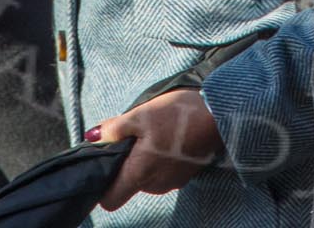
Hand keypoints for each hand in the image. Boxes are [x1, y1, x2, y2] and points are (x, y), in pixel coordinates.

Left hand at [93, 89, 224, 210]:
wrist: (221, 114)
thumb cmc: (178, 115)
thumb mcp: (140, 115)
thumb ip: (113, 129)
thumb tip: (92, 137)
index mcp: (139, 174)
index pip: (110, 199)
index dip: (103, 185)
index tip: (105, 163)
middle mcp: (156, 185)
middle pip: (130, 184)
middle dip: (126, 163)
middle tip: (132, 135)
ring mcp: (174, 181)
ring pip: (148, 176)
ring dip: (146, 159)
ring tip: (154, 132)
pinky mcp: (187, 173)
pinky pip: (165, 171)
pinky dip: (163, 158)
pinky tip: (170, 135)